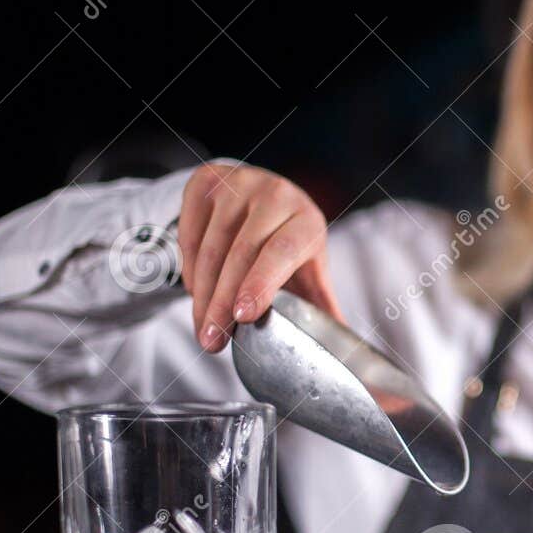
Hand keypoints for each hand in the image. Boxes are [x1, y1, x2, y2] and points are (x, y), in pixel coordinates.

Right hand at [177, 162, 342, 352]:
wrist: (261, 193)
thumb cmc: (288, 240)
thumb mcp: (310, 268)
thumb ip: (320, 306)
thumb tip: (342, 351)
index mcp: (306, 220)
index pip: (282, 252)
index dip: (261, 284)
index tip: (244, 317)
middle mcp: (275, 195)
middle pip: (242, 253)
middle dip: (223, 302)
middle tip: (214, 339)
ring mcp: (237, 184)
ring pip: (211, 247)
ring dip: (203, 294)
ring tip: (203, 329)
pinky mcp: (206, 181)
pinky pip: (190, 234)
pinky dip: (190, 269)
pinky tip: (196, 294)